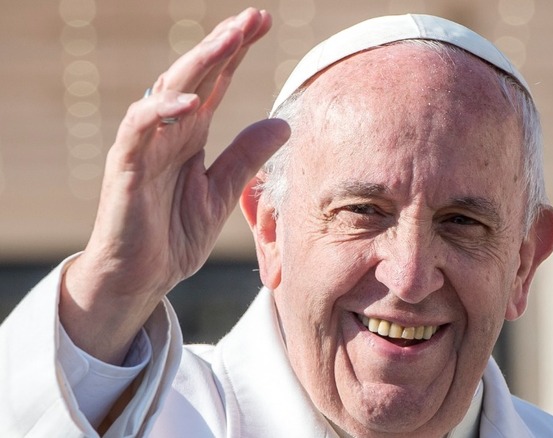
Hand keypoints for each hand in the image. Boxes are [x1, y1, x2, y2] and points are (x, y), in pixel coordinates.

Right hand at [59, 9, 289, 363]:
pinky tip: (192, 100)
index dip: (237, 53)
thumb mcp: (222, 193)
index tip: (263, 24)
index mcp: (190, 135)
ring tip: (230, 38)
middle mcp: (167, 131)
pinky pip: (140, 130)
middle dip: (224, 44)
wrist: (141, 279)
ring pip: (169, 90)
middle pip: (196, 76)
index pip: (216, 83)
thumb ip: (246, 157)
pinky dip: (163, 112)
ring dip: (199, 63)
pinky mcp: (126, 167)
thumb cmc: (173, 236)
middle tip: (253, 17)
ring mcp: (145, 145)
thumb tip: (282, 124)